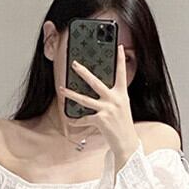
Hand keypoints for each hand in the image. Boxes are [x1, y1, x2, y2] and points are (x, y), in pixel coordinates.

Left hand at [58, 44, 138, 160]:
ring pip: (84, 99)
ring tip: (62, 89)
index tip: (118, 47)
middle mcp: (114, 99)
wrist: (126, 142)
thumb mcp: (121, 106)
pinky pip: (84, 118)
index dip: (120, 60)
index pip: (121, 73)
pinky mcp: (100, 120)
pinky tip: (69, 120)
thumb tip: (98, 89)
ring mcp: (107, 109)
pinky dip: (75, 121)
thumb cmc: (122, 124)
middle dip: (83, 72)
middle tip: (74, 64)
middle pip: (95, 82)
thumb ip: (112, 96)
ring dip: (71, 94)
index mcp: (121, 94)